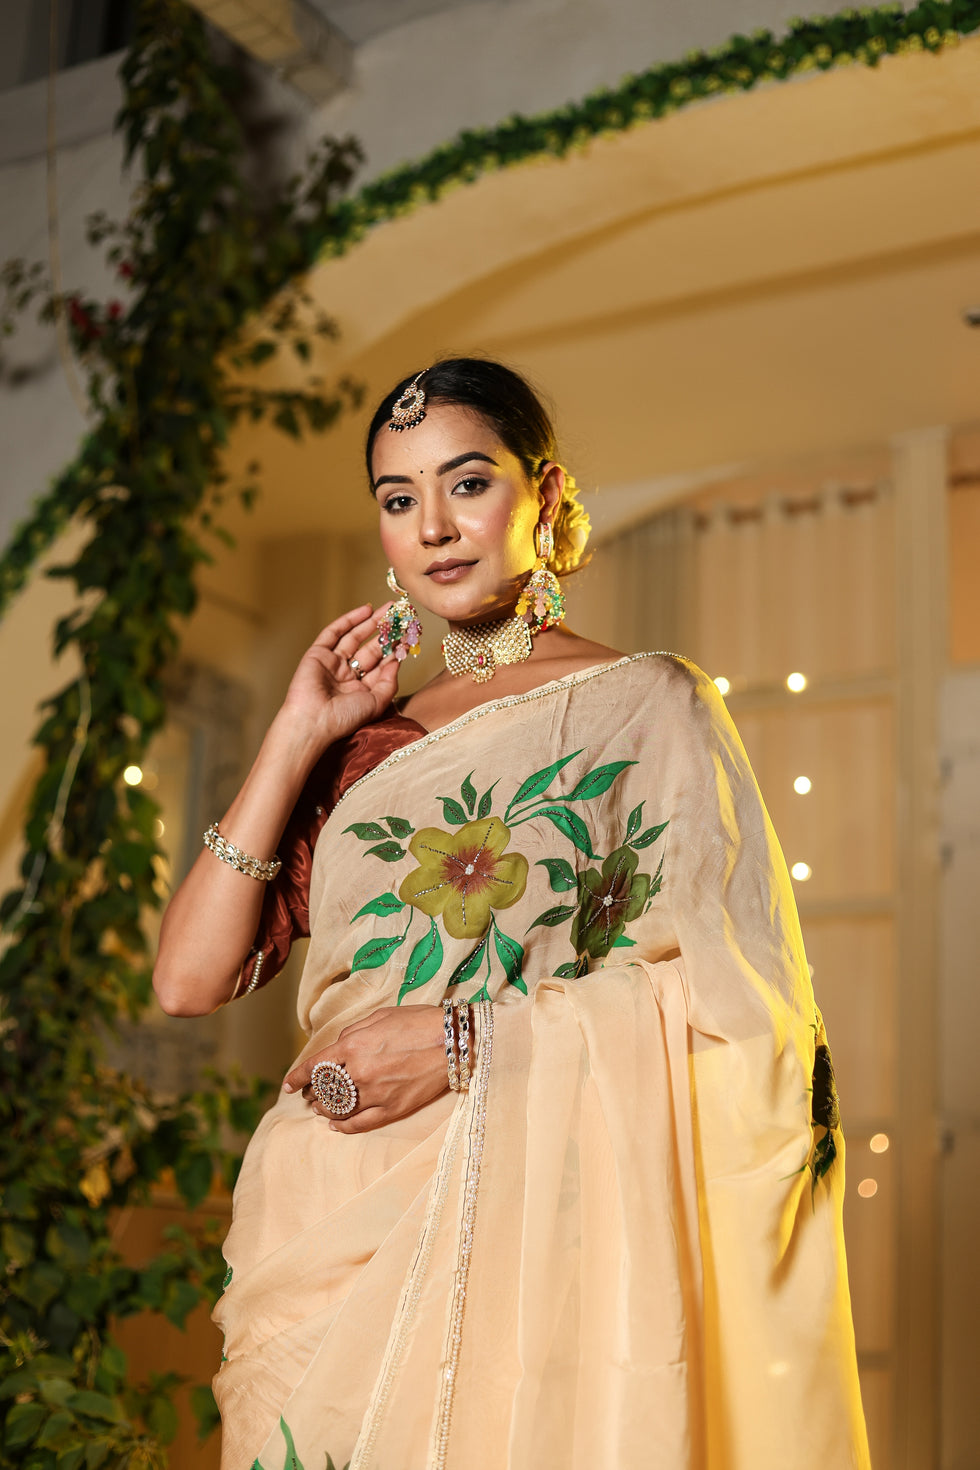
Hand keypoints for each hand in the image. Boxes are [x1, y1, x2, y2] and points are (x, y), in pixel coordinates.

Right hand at [279, 603, 400, 747]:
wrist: (314, 721)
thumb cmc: (344, 718)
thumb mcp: (376, 703)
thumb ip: (389, 683)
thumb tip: (397, 662)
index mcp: (361, 689)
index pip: (382, 664)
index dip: (395, 650)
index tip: (410, 636)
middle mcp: (347, 675)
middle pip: (370, 648)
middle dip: (386, 632)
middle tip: (401, 616)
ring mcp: (332, 663)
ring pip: (354, 637)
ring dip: (372, 622)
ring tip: (389, 609)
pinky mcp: (317, 654)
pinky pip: (335, 633)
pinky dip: (350, 620)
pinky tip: (367, 610)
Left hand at [283, 1005, 448, 1133]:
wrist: (452, 1040)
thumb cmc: (417, 1022)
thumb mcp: (378, 1017)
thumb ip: (352, 1034)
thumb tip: (337, 1049)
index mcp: (352, 1046)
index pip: (313, 1066)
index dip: (297, 1077)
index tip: (289, 1084)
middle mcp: (358, 1072)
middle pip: (323, 1089)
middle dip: (312, 1093)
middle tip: (308, 1095)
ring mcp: (374, 1093)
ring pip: (338, 1109)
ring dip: (324, 1110)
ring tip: (320, 1108)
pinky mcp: (391, 1109)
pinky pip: (359, 1124)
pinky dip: (343, 1127)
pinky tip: (335, 1125)